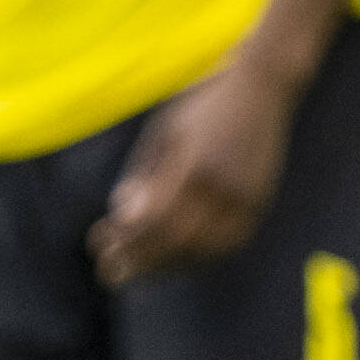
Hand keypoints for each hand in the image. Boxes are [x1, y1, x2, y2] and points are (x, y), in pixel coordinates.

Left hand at [92, 57, 290, 285]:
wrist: (262, 87)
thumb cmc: (204, 104)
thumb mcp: (165, 131)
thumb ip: (145, 174)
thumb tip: (120, 214)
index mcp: (195, 168)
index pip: (153, 221)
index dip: (125, 240)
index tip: (97, 246)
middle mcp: (224, 190)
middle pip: (175, 243)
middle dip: (138, 262)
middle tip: (106, 273)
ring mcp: (246, 201)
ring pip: (202, 253)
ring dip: (164, 267)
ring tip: (134, 271)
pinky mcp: (258, 205)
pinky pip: (224, 246)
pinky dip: (195, 259)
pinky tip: (170, 261)